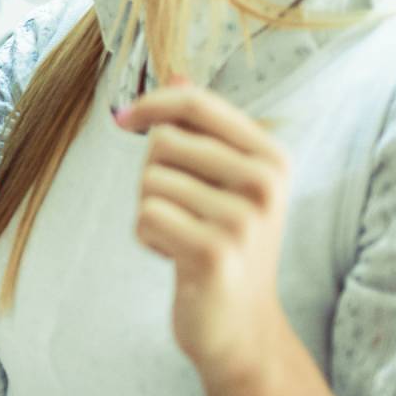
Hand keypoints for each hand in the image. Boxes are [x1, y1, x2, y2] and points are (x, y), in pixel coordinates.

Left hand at [117, 80, 293, 385]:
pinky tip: (177, 258)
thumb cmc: (223, 241)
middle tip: (183, 211)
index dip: (150, 104)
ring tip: (184, 236)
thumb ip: (200, 126)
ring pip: (148, 181)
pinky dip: (148, 238)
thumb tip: (173, 70)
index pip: (195, 102)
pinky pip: (146, 217)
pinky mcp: (215, 253)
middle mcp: (265, 183)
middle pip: (162, 142)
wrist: (241, 326)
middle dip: (154, 175)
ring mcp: (244, 220)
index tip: (124, 118)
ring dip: (151, 211)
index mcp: (271, 156)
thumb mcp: (222, 179)